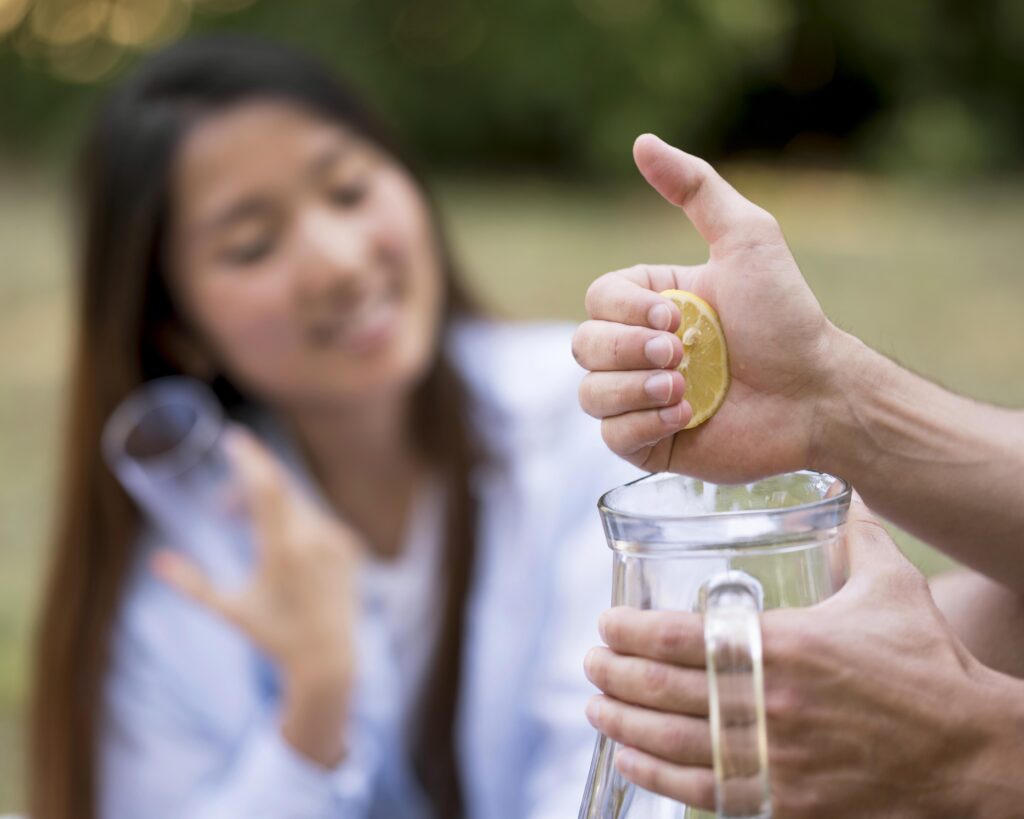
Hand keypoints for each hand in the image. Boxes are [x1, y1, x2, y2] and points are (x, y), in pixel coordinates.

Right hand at [152, 426, 359, 766]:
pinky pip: (316, 520)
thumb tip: (157, 562)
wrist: (328, 658)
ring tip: (238, 525)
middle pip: (280, 490)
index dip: (249, 458)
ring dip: (267, 506)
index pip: (266, 489)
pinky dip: (293, 519)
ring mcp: (337, 541)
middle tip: (221, 504)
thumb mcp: (230, 611)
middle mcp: (315, 540)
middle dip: (248, 485)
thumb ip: (193, 586)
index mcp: (284, 551)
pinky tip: (276, 544)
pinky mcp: (351, 546)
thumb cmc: (274, 635)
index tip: (233, 438)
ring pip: (297, 504)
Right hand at [573, 133, 842, 480]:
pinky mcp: (653, 443)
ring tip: (684, 389)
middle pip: (583, 345)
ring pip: (589, 394)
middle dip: (628, 350)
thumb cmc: (785, 318)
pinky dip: (642, 423)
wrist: (816, 394)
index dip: (625, 310)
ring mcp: (642, 398)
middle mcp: (640, 351)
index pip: (597, 299)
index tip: (675, 316)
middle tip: (682, 354)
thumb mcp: (746, 238)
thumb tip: (641, 141)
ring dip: (632, 389)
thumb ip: (695, 188)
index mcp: (651, 304)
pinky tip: (686, 416)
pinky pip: (612, 436)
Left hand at [583, 500, 1023, 817]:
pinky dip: (658, 777)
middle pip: (663, 690)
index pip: (681, 637)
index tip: (607, 624)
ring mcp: (774, 758)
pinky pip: (704, 792)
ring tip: (596, 708)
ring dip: (623, 725)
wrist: (969, 749)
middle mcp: (769, 703)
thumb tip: (846, 495)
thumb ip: (859, 536)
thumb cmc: (928, 664)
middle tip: (589, 663)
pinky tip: (632, 762)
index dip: (632, 632)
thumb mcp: (892, 587)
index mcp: (784, 645)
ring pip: (673, 743)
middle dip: (614, 676)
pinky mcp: (785, 800)